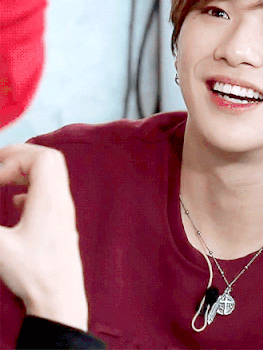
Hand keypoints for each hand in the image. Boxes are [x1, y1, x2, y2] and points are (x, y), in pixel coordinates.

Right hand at [0, 144, 87, 331]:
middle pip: (49, 160)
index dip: (14, 159)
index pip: (41, 159)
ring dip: (26, 171)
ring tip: (2, 180)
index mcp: (50, 200)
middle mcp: (62, 200)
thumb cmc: (34, 275)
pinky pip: (51, 191)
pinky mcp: (62, 221)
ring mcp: (65, 210)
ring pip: (52, 175)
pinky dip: (32, 186)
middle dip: (20, 157)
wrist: (61, 298)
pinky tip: (17, 202)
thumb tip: (5, 204)